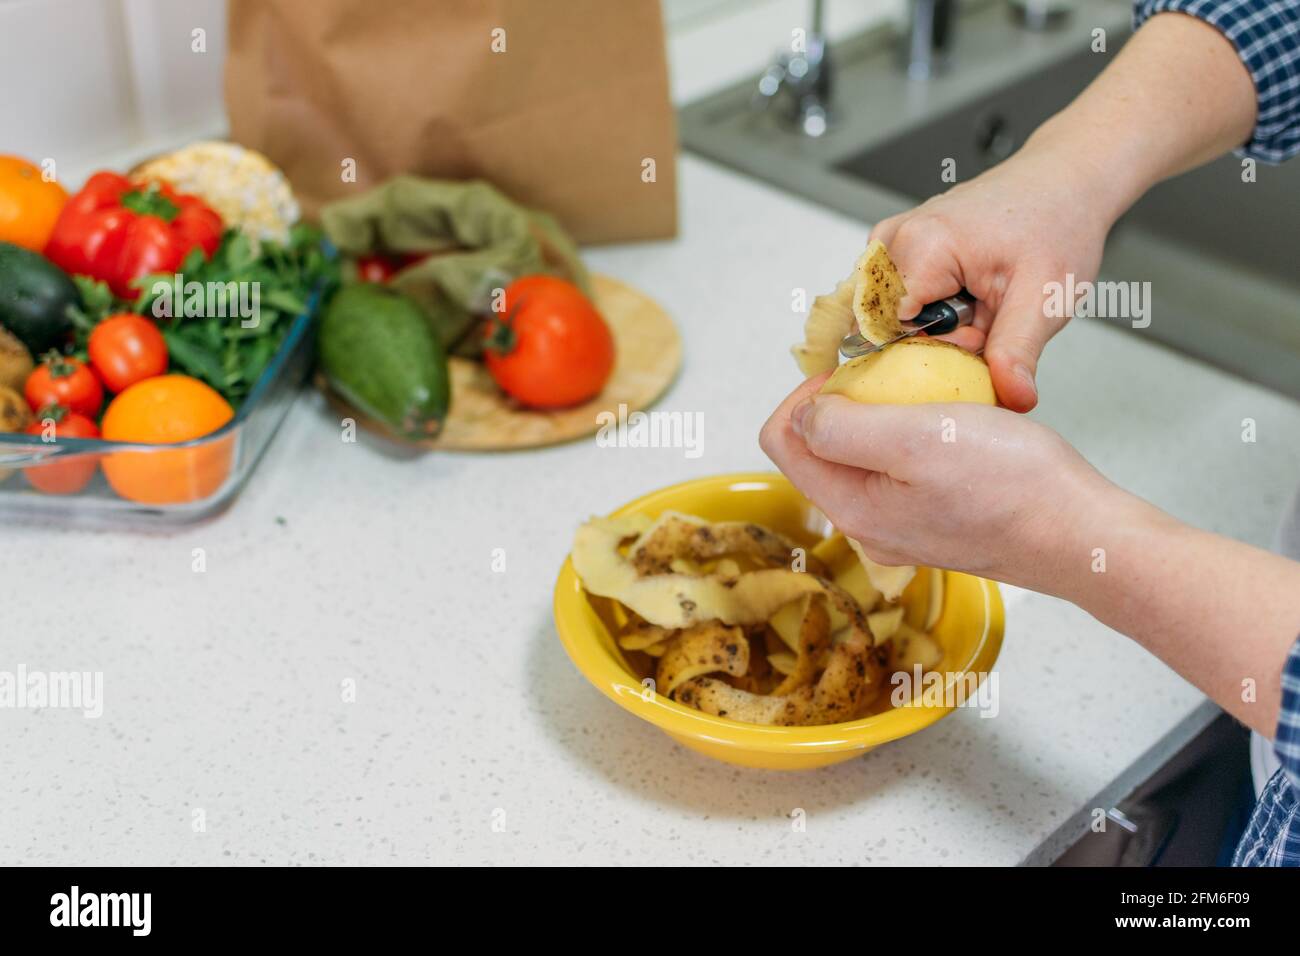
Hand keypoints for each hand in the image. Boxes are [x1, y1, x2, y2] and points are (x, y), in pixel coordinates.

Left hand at [759, 376, 1119, 591]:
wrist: (1083, 532)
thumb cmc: (1011, 485)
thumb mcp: (914, 439)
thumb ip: (843, 428)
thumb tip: (802, 415)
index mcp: (851, 508)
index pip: (782, 441)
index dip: (805, 394)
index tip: (851, 369)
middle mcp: (869, 525)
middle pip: (822, 449)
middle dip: (848, 401)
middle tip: (896, 373)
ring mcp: (904, 526)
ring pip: (866, 455)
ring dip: (887, 414)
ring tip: (930, 391)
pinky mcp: (938, 520)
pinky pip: (906, 468)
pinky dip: (919, 434)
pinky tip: (956, 419)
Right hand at [869, 148, 1113, 411]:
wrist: (1065, 180)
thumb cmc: (1057, 223)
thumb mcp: (1044, 298)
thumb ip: (1017, 352)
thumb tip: (1011, 400)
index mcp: (920, 247)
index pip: (887, 333)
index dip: (931, 349)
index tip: (975, 334)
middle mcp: (893, 238)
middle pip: (885, 326)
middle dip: (933, 338)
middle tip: (985, 315)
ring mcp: (890, 239)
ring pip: (888, 314)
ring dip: (932, 323)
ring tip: (977, 300)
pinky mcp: (896, 243)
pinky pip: (893, 297)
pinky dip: (927, 307)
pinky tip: (963, 293)